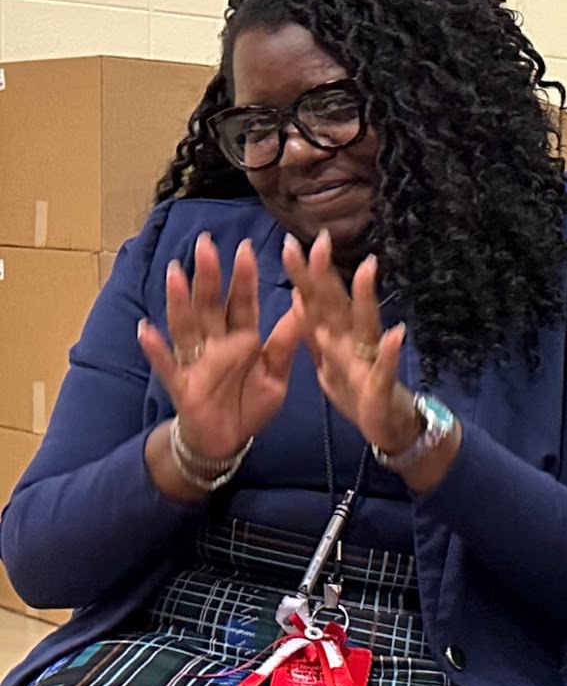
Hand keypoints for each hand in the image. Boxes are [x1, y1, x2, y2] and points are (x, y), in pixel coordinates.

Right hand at [138, 232, 301, 458]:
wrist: (226, 442)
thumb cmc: (249, 404)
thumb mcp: (276, 375)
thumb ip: (286, 343)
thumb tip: (303, 304)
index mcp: (243, 339)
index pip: (243, 303)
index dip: (244, 278)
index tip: (246, 248)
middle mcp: (217, 343)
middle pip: (211, 305)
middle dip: (209, 276)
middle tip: (206, 244)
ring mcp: (196, 361)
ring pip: (186, 325)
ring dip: (179, 300)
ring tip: (175, 274)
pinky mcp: (180, 384)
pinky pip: (166, 364)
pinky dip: (155, 348)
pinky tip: (145, 329)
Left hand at [282, 230, 420, 456]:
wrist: (388, 427)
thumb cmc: (356, 390)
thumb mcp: (326, 360)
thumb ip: (312, 330)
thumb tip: (298, 294)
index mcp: (333, 337)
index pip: (314, 301)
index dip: (302, 274)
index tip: (289, 242)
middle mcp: (351, 342)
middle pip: (335, 304)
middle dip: (326, 274)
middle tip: (320, 239)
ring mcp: (368, 362)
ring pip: (365, 326)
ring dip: (366, 299)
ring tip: (366, 269)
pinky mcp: (381, 388)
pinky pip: (384, 370)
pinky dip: (390, 353)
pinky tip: (397, 334)